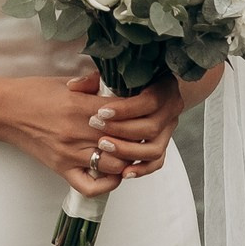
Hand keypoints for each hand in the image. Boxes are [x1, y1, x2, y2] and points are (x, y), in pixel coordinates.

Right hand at [0, 71, 192, 197]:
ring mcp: (70, 153)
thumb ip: (93, 85)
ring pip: (114, 164)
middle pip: (124, 140)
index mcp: (80, 106)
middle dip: (138, 136)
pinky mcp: (61, 168)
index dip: (140, 111)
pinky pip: (91, 185)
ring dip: (127, 159)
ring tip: (131, 150)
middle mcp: (77, 132)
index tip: (145, 108)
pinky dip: (108, 183)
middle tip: (144, 131)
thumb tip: (117, 85)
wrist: (3, 110)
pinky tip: (113, 172)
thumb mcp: (65, 81)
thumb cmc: (32, 92)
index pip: (125, 112)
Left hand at [95, 65, 222, 181]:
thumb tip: (73, 86)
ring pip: (154, 149)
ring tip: (104, 146)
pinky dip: (141, 169)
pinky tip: (123, 171)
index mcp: (164, 88)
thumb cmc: (129, 80)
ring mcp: (168, 131)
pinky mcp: (162, 145)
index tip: (102, 111)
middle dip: (121, 130)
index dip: (126, 109)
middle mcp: (170, 111)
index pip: (149, 101)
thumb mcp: (115, 74)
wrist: (148, 89)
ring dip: (128, 150)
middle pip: (151, 127)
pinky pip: (156, 163)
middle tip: (97, 127)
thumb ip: (96, 79)